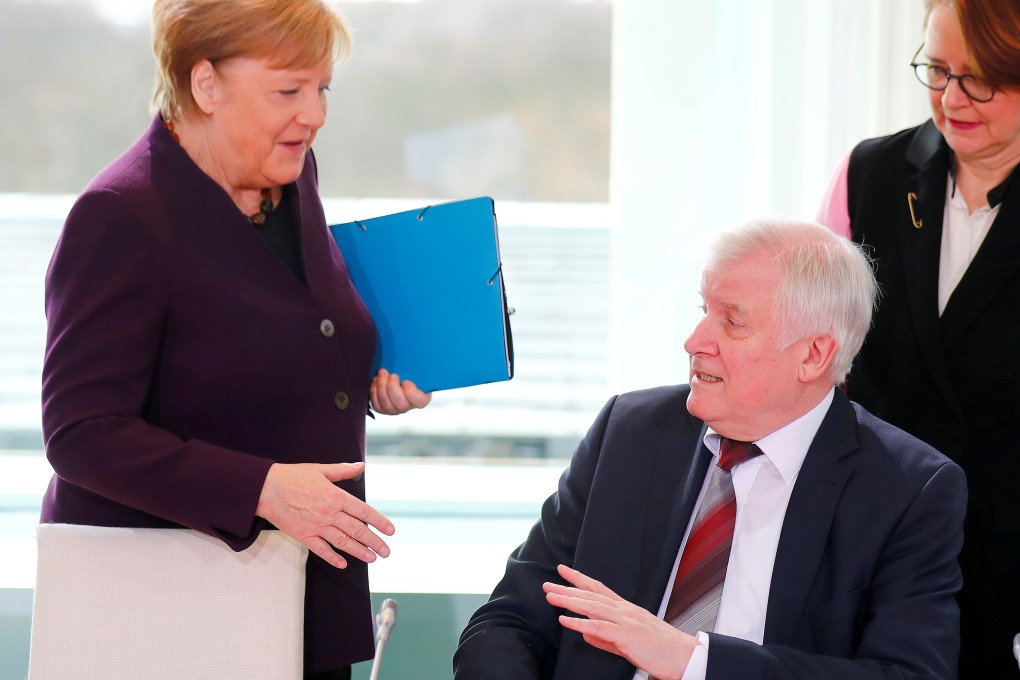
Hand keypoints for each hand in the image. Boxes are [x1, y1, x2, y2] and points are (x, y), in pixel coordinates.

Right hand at [255, 461, 393, 568]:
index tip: (390, 530)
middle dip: (374, 542)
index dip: (379, 521)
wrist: (265, 488)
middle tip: (386, 551)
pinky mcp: (303, 535)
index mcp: (335, 496)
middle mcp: (329, 513)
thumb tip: (360, 466)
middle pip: (357, 530)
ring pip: (343, 542)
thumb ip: (342, 470)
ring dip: (360, 552)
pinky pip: (322, 550)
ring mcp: (316, 526)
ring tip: (372, 559)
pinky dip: (333, 558)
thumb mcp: (320, 469)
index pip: (364, 511)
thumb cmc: (292, 476)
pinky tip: (344, 564)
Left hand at [370, 368, 431, 413]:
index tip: (406, 381)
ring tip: (382, 373)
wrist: (397, 370)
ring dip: (382, 387)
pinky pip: (376, 405)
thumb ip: (420, 365)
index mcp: (422, 396)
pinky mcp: (382, 408)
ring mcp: (395, 409)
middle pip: (400, 405)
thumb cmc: (409, 368)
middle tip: (392, 375)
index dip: (411, 393)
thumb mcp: (417, 366)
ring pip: (386, 405)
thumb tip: (423, 353)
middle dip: (392, 388)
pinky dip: (374, 391)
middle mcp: (408, 405)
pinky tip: (376, 380)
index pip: (419, 401)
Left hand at [543, 564, 698, 679]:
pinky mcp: (626, 635)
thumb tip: (584, 633)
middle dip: (567, 588)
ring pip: (592, 606)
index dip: (579, 579)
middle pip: (591, 595)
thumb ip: (604, 637)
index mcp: (625, 609)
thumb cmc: (660, 649)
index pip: (598, 589)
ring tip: (552, 597)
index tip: (563, 571)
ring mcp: (625, 621)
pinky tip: (565, 620)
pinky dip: (580, 623)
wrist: (683, 656)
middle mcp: (624, 610)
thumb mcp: (627, 641)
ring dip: (569, 600)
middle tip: (548, 584)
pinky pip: (598, 627)